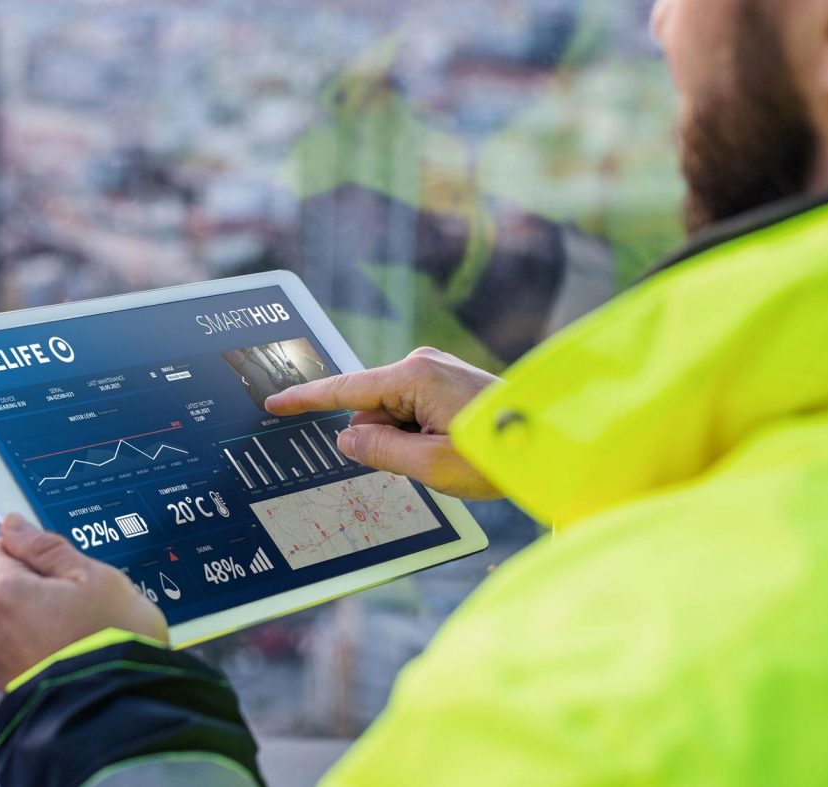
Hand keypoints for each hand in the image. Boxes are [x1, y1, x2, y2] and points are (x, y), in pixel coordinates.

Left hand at [0, 513, 167, 690]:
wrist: (125, 711)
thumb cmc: (115, 638)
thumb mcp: (93, 577)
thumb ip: (47, 548)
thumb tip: (13, 525)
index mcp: (3, 594)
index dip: (25, 551)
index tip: (57, 563)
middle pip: (4, 591)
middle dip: (37, 591)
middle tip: (82, 602)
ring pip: (15, 628)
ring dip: (42, 626)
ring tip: (85, 636)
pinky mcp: (14, 695)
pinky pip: (25, 659)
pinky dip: (45, 655)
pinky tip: (78, 659)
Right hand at [264, 347, 502, 499]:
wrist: (552, 443)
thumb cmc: (496, 455)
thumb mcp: (429, 464)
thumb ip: (379, 451)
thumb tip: (348, 437)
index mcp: (414, 376)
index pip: (345, 389)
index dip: (307, 400)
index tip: (275, 403)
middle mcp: (422, 364)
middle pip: (371, 409)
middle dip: (382, 440)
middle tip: (426, 462)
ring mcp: (436, 371)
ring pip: (392, 415)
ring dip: (406, 441)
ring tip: (449, 455)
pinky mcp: (447, 382)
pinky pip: (412, 412)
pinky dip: (419, 435)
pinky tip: (449, 447)